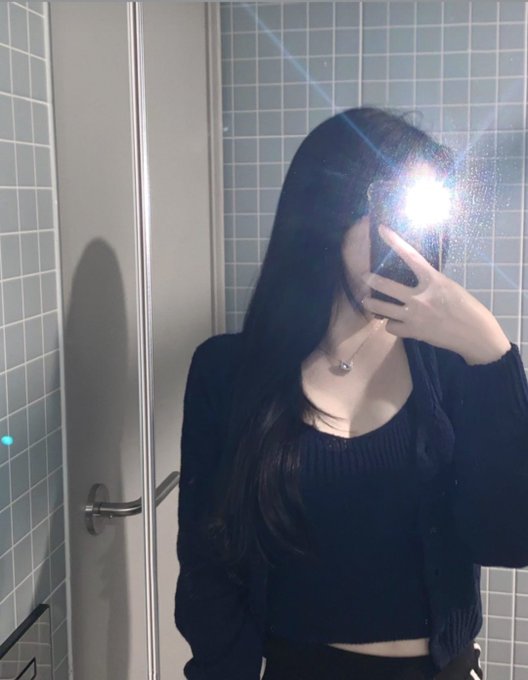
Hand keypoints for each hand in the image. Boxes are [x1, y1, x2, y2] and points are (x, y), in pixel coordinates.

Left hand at [361, 224, 510, 363]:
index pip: (411, 256)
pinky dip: (391, 325)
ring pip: (382, 308)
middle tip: (363, 277)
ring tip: (367, 301)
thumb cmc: (467, 308)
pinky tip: (393, 323)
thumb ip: (430, 283)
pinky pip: (391, 327)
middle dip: (371, 280)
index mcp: (433, 280)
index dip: (395, 241)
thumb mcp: (449, 288)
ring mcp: (414, 315)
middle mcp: (420, 296)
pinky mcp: (413, 332)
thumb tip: (416, 283)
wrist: (475, 334)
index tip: (382, 229)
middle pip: (386, 286)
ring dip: (372, 304)